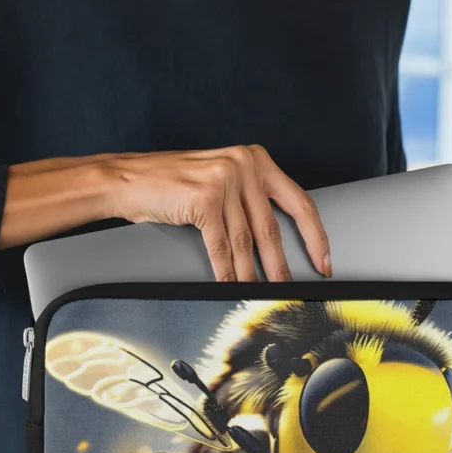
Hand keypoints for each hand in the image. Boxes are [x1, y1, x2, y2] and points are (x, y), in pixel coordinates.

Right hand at [102, 143, 331, 282]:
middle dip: (281, 265)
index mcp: (255, 159)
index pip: (299, 201)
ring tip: (259, 293)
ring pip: (246, 241)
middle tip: (290, 288)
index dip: (315, 235)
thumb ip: (248, 199)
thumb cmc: (171, 183)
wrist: (128, 179)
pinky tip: (230, 284)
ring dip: (253, 274)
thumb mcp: (220, 179)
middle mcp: (244, 165)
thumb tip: (273, 242)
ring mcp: (224, 180)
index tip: (323, 259)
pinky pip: (220, 246)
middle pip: (272, 227)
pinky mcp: (204, 199)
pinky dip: (226, 271)